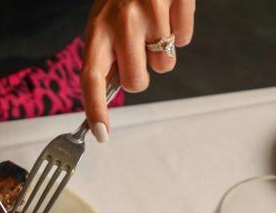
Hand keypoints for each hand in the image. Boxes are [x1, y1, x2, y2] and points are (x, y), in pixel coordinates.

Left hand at [81, 0, 195, 142]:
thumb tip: (105, 96)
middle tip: (139, 52)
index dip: (95, 109)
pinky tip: (169, 12)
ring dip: (162, 53)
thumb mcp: (103, 23)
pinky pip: (185, 39)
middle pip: (136, 82)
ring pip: (164, 65)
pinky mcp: (175, 1)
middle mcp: (119, 22)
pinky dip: (180, 31)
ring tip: (154, 26)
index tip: (101, 135)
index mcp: (96, 31)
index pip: (91, 77)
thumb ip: (105, 56)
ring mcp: (149, 12)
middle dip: (141, 76)